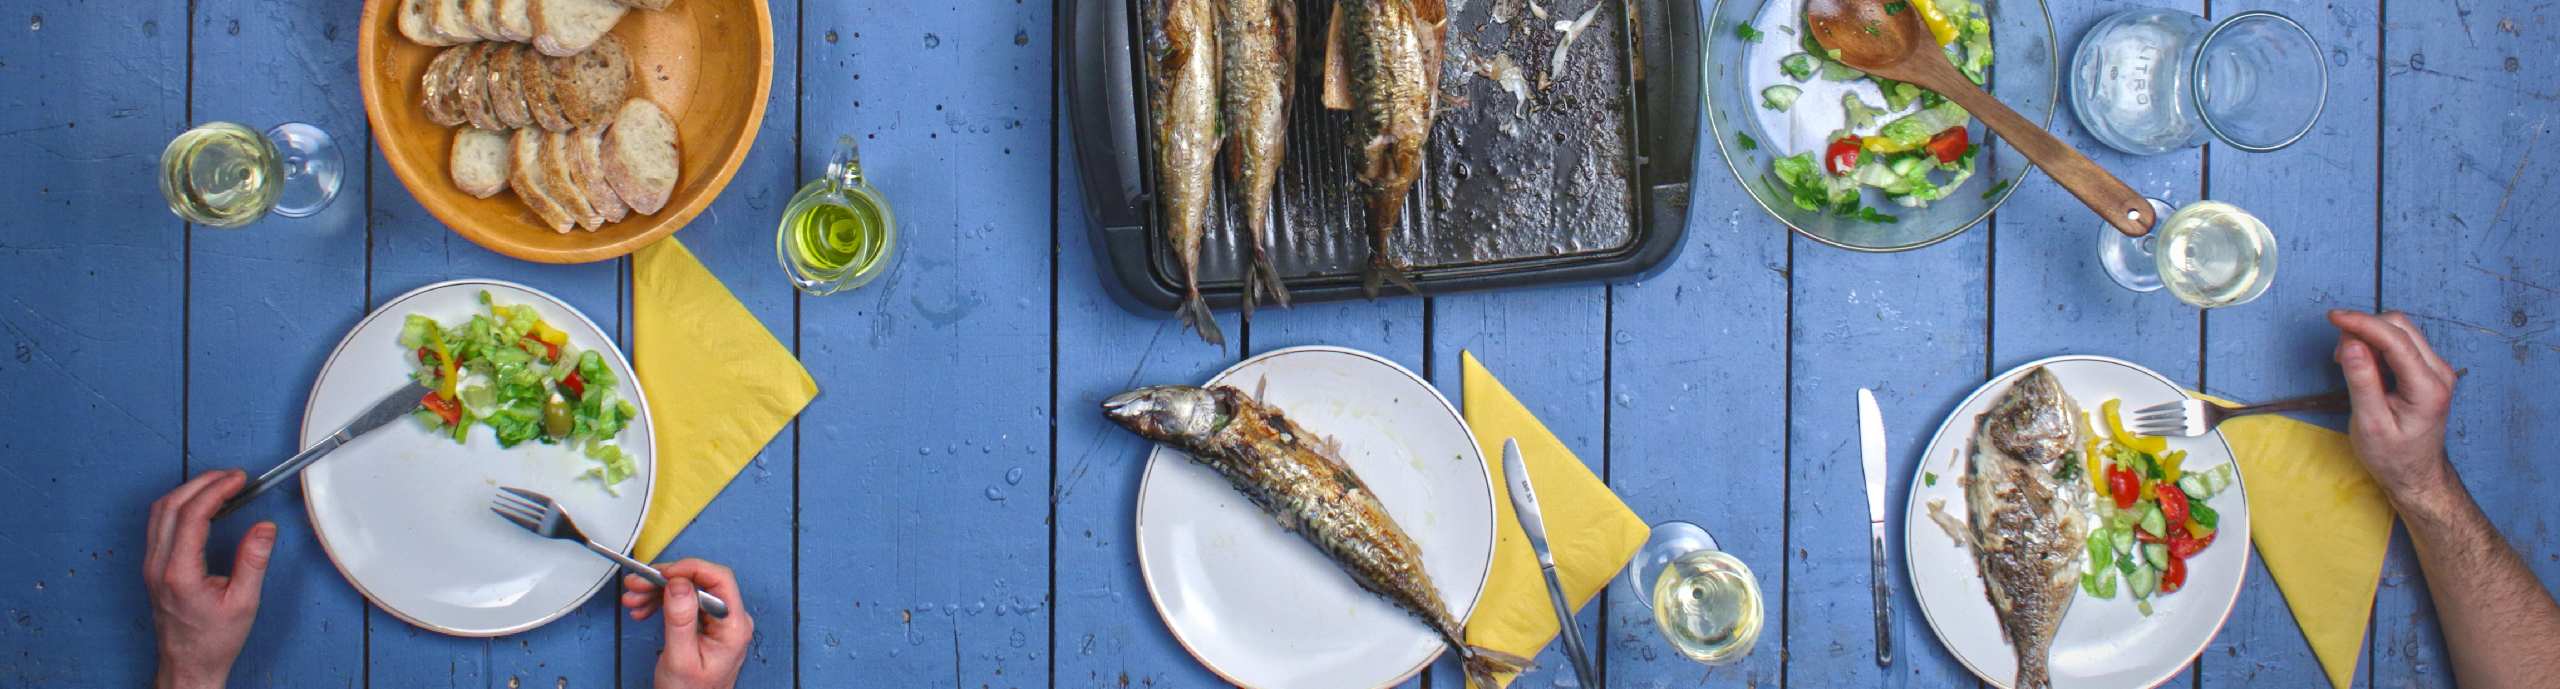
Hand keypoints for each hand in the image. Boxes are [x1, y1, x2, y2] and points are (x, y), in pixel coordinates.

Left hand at [145, 470, 276, 688]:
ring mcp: (150, 565)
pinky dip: (179, 506)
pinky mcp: (152, 567)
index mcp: (179, 573)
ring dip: (188, 491)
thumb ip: (253, 561)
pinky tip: (200, 506)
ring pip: (159, 512)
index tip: (238, 480)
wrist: (187, 665)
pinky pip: (158, 524)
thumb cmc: (213, 641)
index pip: (192, 516)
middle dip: (202, 483)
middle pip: (170, 506)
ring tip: (218, 485)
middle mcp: (158, 565)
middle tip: (231, 476)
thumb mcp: (244, 602)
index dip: (216, 490)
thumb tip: (264, 528)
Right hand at [621, 559, 752, 688]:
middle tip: (638, 583)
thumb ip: (680, 620)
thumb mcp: (680, 658)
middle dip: (665, 580)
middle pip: (700, 583)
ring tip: (634, 599)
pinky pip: (684, 603)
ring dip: (658, 591)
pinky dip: (661, 602)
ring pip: (688, 591)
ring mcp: (718, 622)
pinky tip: (643, 609)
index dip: (690, 569)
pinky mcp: (705, 625)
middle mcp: (730, 620)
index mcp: (733, 626)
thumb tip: (680, 584)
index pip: (719, 580)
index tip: (663, 572)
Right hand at [2329, 310, 2459, 504]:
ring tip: (2348, 362)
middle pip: (2400, 327)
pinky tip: (2363, 364)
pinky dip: (2376, 345)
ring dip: (2369, 336)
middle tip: (2337, 353)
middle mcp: (2440, 372)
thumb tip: (2350, 344)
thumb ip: (2362, 381)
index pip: (2395, 340)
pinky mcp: (2428, 370)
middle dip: (2364, 328)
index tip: (2333, 317)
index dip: (2362, 323)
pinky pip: (2401, 343)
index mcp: (2428, 387)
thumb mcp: (2370, 423)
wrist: (2416, 474)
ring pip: (2400, 330)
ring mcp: (2437, 369)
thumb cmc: (2392, 456)